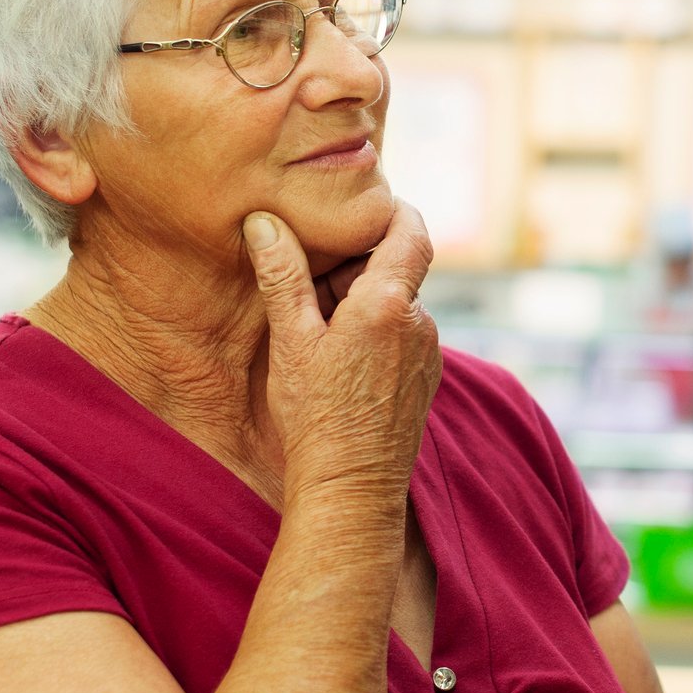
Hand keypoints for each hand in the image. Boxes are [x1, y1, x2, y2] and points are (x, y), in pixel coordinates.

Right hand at [242, 199, 443, 504]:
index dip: (393, 209)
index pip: (411, 231)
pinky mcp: (426, 378)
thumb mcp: (291, 340)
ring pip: (398, 303)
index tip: (364, 204)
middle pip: (398, 269)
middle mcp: (419, 323)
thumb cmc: (316, 416)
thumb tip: (264, 222)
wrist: (351, 488)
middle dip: (357, 264)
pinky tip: (338, 354)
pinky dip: (376, 329)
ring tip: (316, 322)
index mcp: (389, 304)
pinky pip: (404, 335)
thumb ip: (283, 276)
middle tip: (311, 273)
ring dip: (363, 299)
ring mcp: (428, 353)